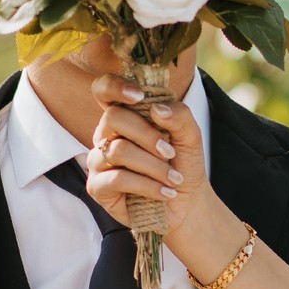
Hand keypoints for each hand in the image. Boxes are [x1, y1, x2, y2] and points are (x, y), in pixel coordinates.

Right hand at [86, 73, 209, 237]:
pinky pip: (117, 179)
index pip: (104, 89)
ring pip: (118, 150)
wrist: (186, 202)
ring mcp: (98, 160)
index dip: (115, 86)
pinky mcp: (97, 187)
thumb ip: (179, 115)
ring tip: (173, 179)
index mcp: (124, 116)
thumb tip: (156, 109)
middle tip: (171, 153)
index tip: (140, 96)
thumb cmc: (182, 164)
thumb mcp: (190, 136)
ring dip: (153, 166)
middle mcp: (106, 135)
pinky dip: (147, 186)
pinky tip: (165, 193)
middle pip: (114, 118)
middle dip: (148, 136)